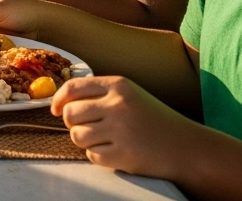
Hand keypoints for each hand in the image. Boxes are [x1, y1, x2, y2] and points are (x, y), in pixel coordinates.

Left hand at [52, 76, 203, 178]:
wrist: (187, 147)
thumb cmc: (154, 121)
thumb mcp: (130, 96)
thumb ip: (100, 94)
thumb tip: (61, 102)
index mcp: (119, 85)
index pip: (73, 87)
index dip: (58, 99)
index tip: (55, 109)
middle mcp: (118, 105)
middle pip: (70, 113)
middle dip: (72, 123)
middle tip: (87, 128)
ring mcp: (120, 130)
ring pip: (77, 135)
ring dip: (85, 141)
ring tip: (104, 140)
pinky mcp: (122, 154)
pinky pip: (91, 155)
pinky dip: (99, 156)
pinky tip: (116, 152)